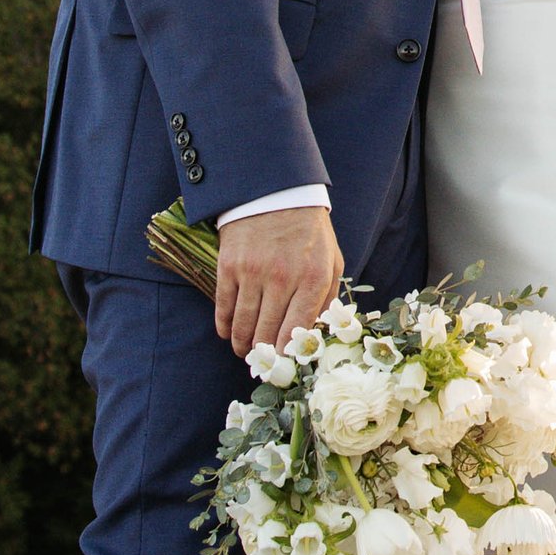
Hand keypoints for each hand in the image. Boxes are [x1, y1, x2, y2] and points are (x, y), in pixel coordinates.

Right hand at [215, 205, 346, 362]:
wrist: (277, 193)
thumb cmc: (309, 232)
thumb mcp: (332, 260)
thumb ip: (327, 297)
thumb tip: (317, 332)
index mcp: (313, 279)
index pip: (297, 331)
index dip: (288, 353)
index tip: (284, 362)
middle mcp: (283, 279)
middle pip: (267, 334)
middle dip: (264, 354)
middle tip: (262, 361)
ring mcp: (253, 273)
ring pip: (243, 325)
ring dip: (242, 345)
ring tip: (244, 351)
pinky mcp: (229, 266)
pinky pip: (223, 307)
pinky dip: (224, 326)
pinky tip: (227, 333)